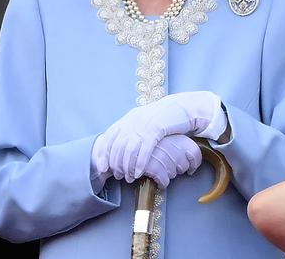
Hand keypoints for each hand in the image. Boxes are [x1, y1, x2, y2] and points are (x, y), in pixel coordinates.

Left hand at [95, 91, 225, 180]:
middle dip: (116, 164)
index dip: (103, 153)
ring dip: (127, 166)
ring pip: (129, 149)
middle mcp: (132, 121)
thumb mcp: (144, 121)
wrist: (182, 107)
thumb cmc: (164, 117)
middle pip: (117, 146)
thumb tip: (121, 147)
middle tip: (118, 176)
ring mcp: (144, 125)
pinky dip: (140, 163)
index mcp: (128, 118)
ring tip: (129, 177)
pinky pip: (144, 150)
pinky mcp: (156, 129)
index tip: (102, 167)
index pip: (108, 137)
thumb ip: (132, 130)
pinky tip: (139, 172)